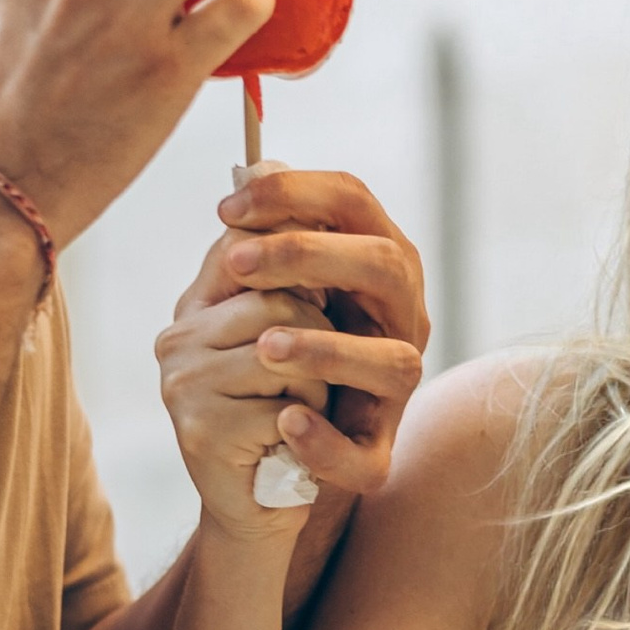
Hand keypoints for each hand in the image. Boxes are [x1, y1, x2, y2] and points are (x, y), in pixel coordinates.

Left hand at [155, 171, 427, 538]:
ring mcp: (396, 391)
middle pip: (383, 266)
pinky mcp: (374, 456)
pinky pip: (365, 454)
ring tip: (266, 347)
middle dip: (309, 256)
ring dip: (326, 349)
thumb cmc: (272, 348)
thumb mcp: (258, 290)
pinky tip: (286, 422)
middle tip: (238, 265)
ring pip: (394, 363)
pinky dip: (325, 439)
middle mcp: (401, 319)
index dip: (294, 194)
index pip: (353, 201)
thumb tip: (249, 173)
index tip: (228, 209)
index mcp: (376, 262)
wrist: (267, 454)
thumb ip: (257, 239)